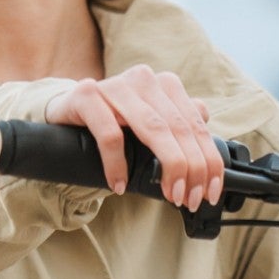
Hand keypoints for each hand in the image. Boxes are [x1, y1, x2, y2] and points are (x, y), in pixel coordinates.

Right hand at [43, 65, 223, 210]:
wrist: (67, 112)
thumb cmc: (114, 122)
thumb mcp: (152, 124)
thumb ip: (180, 125)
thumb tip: (209, 134)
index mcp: (165, 85)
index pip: (196, 126)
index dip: (208, 161)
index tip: (211, 191)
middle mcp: (144, 80)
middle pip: (178, 129)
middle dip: (190, 169)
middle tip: (189, 198)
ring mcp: (116, 85)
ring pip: (153, 128)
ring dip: (166, 167)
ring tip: (169, 194)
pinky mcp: (87, 95)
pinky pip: (109, 134)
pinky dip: (117, 164)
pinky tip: (119, 185)